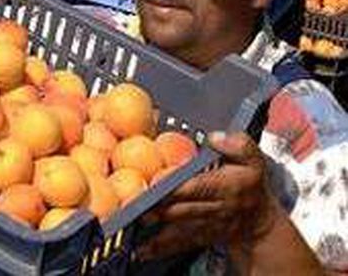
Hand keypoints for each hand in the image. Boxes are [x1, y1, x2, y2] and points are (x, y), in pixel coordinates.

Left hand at [137, 131, 280, 260]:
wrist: (258, 221)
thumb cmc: (250, 184)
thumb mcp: (254, 159)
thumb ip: (238, 145)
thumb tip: (215, 137)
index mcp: (227, 186)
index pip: (200, 186)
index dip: (177, 185)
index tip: (155, 182)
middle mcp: (215, 209)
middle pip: (181, 207)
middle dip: (156, 205)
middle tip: (130, 201)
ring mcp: (205, 225)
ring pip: (176, 226)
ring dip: (154, 225)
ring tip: (130, 222)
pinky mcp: (198, 237)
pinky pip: (178, 243)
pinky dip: (159, 248)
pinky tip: (140, 250)